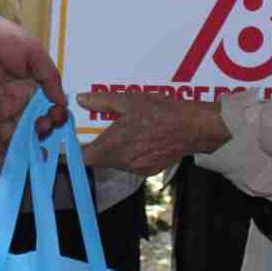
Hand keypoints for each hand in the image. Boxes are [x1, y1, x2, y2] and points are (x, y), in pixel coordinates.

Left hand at [0, 10, 68, 169]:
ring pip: (12, 137)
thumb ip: (50, 77)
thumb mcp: (33, 53)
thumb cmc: (1, 39)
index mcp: (31, 85)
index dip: (54, 116)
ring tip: (33, 164)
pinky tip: (7, 170)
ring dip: (23, 152)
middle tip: (43, 131)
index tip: (58, 118)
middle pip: (32, 126)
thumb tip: (62, 101)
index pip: (47, 108)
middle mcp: (16, 101)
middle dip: (41, 134)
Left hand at [76, 92, 228, 174]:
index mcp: (114, 144)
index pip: (84, 158)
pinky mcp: (149, 171)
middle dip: (98, 147)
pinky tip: (140, 139)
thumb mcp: (130, 100)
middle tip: (102, 130)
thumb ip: (102, 101)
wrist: (195, 127)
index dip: (77, 150)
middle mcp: (123, 161)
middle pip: (99, 160)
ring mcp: (137, 168)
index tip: (76, 140)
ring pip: (115, 162)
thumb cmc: (162, 112)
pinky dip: (130, 154)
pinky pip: (131, 164)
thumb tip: (82, 99)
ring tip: (125, 132)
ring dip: (114, 150)